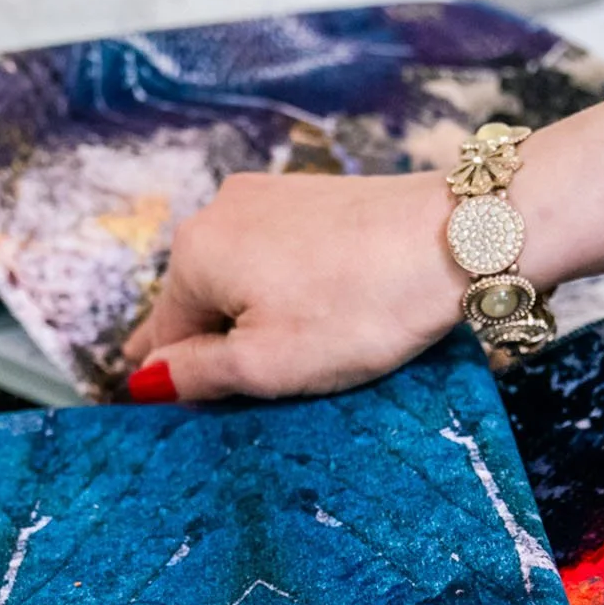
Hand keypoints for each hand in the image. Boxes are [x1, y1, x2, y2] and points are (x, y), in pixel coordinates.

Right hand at [120, 101, 603, 401]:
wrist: (460, 238)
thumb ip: (197, 373)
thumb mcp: (268, 364)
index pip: (160, 336)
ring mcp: (267, 195)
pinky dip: (293, 288)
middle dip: (225, 345)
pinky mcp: (314, 194)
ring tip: (310, 351)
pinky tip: (330, 312)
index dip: (184, 382)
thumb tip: (143, 380)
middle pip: (200, 302)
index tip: (211, 411)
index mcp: (193, 254)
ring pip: (242, 278)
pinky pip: (280, 255)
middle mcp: (218, 211)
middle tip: (272, 388)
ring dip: (261, 317)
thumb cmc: (362, 307)